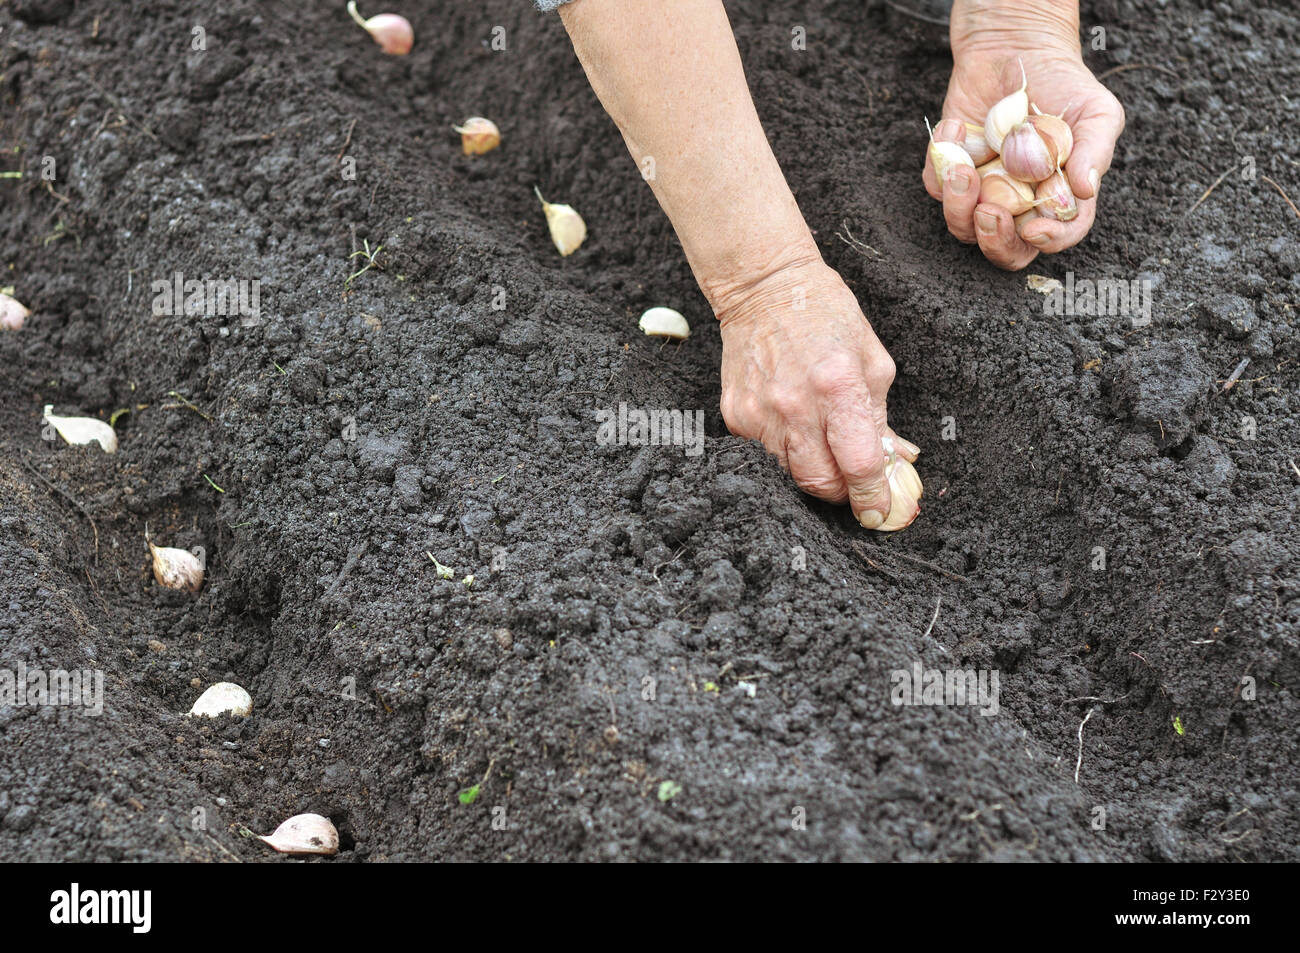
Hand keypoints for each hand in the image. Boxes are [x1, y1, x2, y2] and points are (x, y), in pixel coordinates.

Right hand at [713, 258, 919, 528]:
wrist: (763, 288)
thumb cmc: (825, 315)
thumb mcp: (871, 360)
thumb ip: (882, 417)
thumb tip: (898, 462)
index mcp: (837, 386)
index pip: (859, 463)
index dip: (873, 495)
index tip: (879, 511)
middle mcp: (794, 406)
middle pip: (820, 482)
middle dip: (843, 492)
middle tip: (855, 484)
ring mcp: (759, 414)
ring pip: (790, 475)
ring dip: (814, 472)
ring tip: (824, 446)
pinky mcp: (735, 417)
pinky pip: (765, 456)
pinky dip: (786, 452)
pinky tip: (795, 425)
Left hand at [922, 1, 1124, 269]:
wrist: (1019, 48)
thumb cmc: (1065, 85)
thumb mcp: (1096, 112)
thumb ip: (1094, 151)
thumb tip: (1085, 190)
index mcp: (1057, 199)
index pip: (1058, 235)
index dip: (1049, 241)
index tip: (1034, 229)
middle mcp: (1018, 204)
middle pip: (1004, 250)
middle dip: (994, 241)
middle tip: (990, 213)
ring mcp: (982, 191)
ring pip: (961, 226)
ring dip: (958, 206)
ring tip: (962, 171)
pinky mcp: (950, 171)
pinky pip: (934, 185)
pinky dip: (940, 161)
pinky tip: (957, 126)